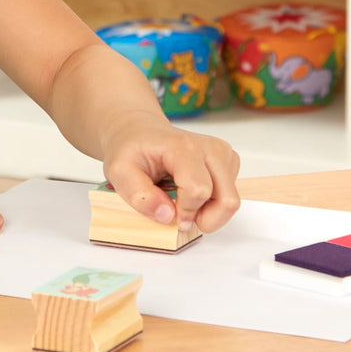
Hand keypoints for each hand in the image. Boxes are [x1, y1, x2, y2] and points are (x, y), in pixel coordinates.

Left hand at [100, 114, 240, 233]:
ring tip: (183, 203)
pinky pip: (229, 194)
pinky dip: (213, 203)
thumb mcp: (119, 172)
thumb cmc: (132, 151)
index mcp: (183, 148)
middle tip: (181, 218)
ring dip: (209, 212)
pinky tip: (191, 193)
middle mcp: (210, 148)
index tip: (169, 216)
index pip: (198, 190)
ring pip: (231, 200)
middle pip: (227, 200)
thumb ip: (139, 195)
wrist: (140, 132)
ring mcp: (222, 154)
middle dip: (205, 219)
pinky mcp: (228, 161)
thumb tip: (167, 216)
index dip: (185, 213)